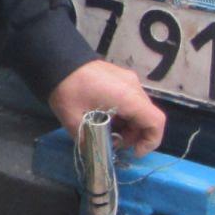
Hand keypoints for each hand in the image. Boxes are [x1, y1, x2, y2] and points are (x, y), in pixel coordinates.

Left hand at [48, 59, 166, 156]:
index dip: (150, 141)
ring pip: (139, 109)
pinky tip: (105, 118)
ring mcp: (128, 80)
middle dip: (135, 136)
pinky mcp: (120, 78)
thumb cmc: (68, 90)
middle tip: (114, 143)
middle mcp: (133, 87)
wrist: (57, 59)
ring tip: (107, 131)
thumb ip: (89, 141)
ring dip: (129, 125)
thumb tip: (94, 155)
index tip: (134, 152)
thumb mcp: (75, 122)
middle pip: (148, 117)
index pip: (156, 122)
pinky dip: (124, 113)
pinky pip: (131, 100)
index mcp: (128, 97)